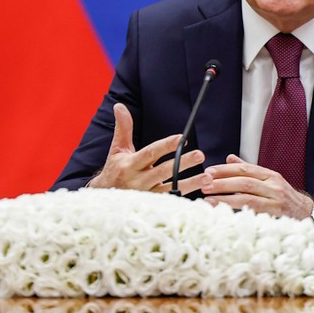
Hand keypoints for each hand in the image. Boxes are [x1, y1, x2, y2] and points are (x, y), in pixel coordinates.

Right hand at [87, 103, 204, 191]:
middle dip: (182, 162)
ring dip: (190, 184)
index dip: (166, 146)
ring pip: (170, 189)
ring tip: (207, 177)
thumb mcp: (117, 149)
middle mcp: (138, 181)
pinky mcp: (153, 206)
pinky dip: (186, 199)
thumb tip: (119, 106)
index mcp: (130, 164)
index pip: (150, 153)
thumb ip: (123, 128)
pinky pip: (171, 202)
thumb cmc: (115, 169)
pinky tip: (203, 194)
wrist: (106, 200)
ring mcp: (146, 195)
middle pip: (163, 171)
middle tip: (200, 154)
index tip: (181, 138)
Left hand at [199, 154, 313, 218]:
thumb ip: (249, 170)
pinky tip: (224, 213)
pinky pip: (254, 213)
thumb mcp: (269, 180)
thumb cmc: (283, 196)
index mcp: (270, 175)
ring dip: (226, 199)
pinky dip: (237, 212)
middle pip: (244, 182)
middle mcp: (274, 186)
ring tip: (209, 200)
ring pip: (247, 198)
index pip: (244, 169)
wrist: (307, 213)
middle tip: (205, 185)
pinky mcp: (275, 216)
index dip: (225, 170)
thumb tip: (229, 158)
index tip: (208, 172)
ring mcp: (275, 201)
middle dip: (222, 183)